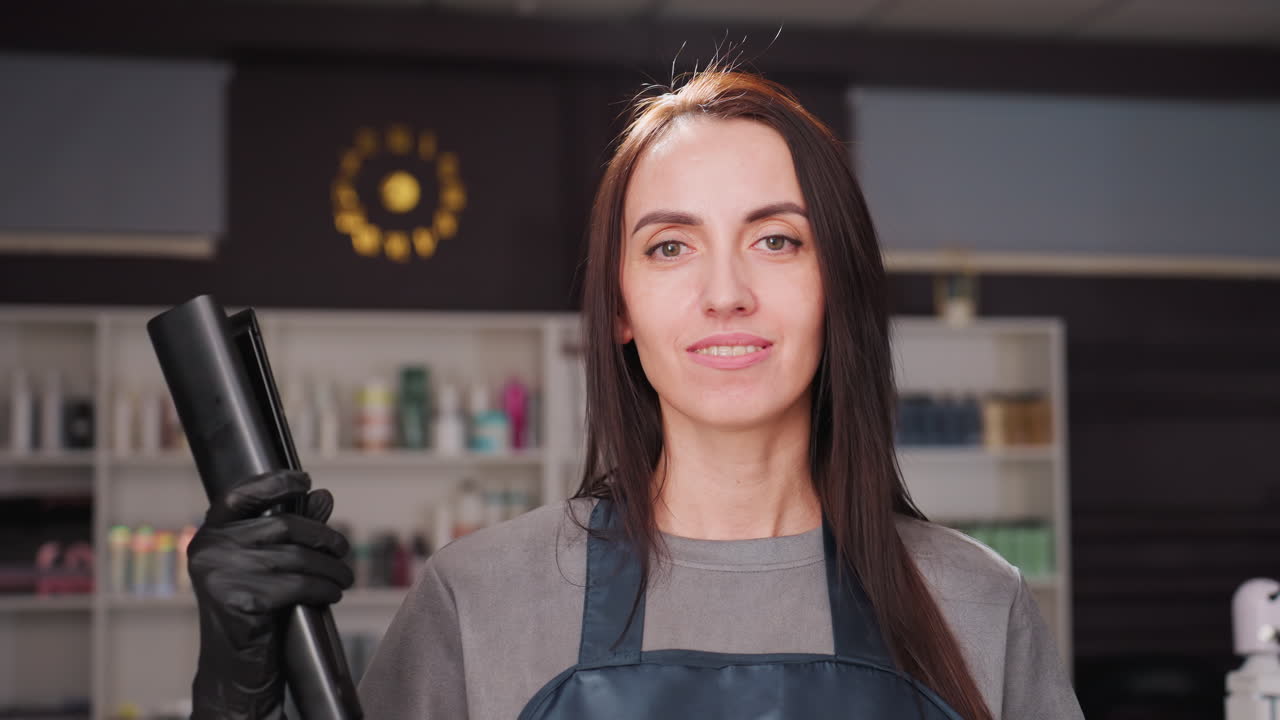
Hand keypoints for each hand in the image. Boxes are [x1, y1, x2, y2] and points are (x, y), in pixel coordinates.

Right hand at [188, 469, 352, 719]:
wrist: (234, 664)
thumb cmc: (252, 607)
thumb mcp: (268, 564)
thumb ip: (292, 529)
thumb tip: (324, 495)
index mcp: (210, 534)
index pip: (240, 495)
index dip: (274, 483)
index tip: (305, 480)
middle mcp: (209, 548)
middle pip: (284, 526)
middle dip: (323, 538)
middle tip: (343, 550)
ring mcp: (220, 573)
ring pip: (296, 557)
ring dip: (330, 568)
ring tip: (345, 577)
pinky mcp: (238, 599)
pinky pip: (297, 585)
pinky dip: (323, 588)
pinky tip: (332, 594)